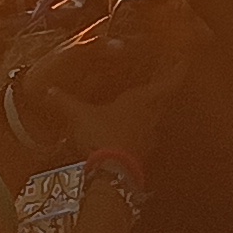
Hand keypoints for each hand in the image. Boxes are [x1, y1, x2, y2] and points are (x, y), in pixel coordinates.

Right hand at [29, 0, 206, 156]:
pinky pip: (148, 133)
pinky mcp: (144, 151)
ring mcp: (150, 135)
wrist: (111, 175)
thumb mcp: (79, 115)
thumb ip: (64, 101)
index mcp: (142, 100)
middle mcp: (152, 115)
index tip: (185, 56)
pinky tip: (133, 127)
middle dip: (165, 84)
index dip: (179, 67)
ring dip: (155, 106)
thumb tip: (47, 90)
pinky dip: (144, 126)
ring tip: (146, 99)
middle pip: (165, 96)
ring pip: (158, 115)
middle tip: (163, 72)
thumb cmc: (101, 137)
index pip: (169, 80)